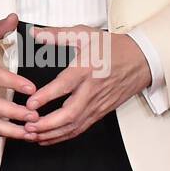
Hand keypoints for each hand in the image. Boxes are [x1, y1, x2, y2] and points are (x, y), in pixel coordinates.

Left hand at [23, 26, 151, 145]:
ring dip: (53, 133)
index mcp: (86, 68)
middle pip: (70, 113)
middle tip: (28, 126)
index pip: (64, 85)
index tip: (30, 104)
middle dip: (47, 124)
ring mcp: (97, 103)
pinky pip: (81, 127)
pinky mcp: (101, 111)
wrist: (141, 60)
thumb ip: (57, 34)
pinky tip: (48, 137)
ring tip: (33, 135)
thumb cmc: (112, 47)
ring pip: (75, 125)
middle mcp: (92, 89)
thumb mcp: (84, 34)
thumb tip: (35, 32)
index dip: (46, 96)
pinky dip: (64, 135)